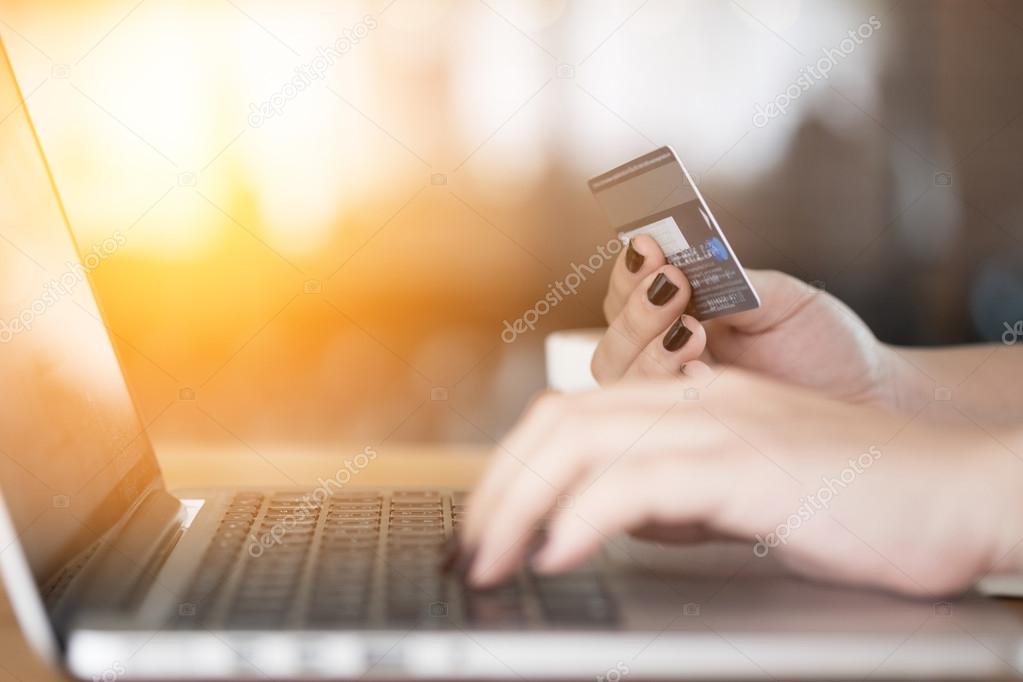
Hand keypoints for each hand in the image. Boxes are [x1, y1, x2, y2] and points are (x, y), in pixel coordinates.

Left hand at [463, 371, 1022, 594]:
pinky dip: (584, 516)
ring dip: (521, 504)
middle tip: (471, 549)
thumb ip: (684, 492)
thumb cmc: (868, 503)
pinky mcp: (752, 464)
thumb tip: (619, 518)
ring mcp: (724, 426)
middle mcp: (700, 400)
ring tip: (494, 560)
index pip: (576, 414)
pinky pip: (640, 481)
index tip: (490, 520)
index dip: (516, 464)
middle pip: (561, 421)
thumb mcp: (752, 490)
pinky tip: (558, 554)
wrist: (963, 491)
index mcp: (696, 401)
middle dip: (499, 484)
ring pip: (583, 443)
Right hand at [596, 235, 897, 406]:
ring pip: (621, 381)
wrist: (868, 395)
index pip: (624, 296)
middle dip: (636, 312)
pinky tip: (702, 374)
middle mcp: (662, 361)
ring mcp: (672, 404)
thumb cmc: (822, 343)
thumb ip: (728, 283)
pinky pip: (652, 421)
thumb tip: (683, 265)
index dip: (629, 271)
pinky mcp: (688, 438)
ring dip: (648, 351)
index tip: (649, 245)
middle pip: (612, 342)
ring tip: (693, 331)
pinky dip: (670, 390)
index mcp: (675, 318)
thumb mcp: (778, 298)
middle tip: (674, 286)